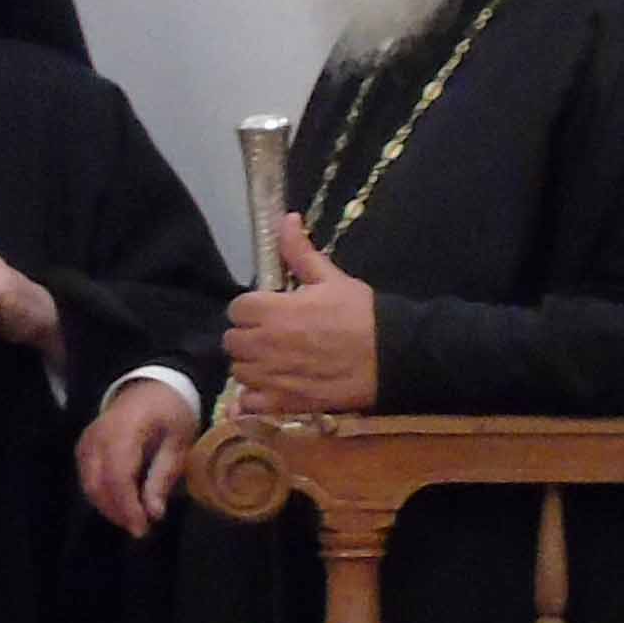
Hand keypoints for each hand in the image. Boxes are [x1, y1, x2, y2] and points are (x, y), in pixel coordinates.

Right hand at [77, 374, 199, 535]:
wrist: (152, 386)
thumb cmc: (171, 411)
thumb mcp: (178, 442)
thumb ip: (163, 477)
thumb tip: (154, 513)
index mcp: (125, 430)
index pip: (117, 476)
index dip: (127, 507)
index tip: (142, 528)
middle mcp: (98, 436)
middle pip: (97, 484)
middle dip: (116, 512)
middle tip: (139, 529)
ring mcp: (87, 440)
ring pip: (88, 484)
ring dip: (108, 507)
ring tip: (132, 519)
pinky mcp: (84, 446)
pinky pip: (87, 477)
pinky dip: (101, 495)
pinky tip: (120, 503)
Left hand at [220, 215, 382, 414]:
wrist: (391, 357)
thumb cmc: (361, 315)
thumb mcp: (332, 278)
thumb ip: (300, 253)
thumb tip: (286, 219)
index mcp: (271, 311)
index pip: (237, 308)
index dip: (251, 308)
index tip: (268, 309)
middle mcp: (263, 344)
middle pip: (232, 340)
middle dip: (248, 335)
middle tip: (271, 334)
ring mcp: (270, 376)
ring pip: (239, 371)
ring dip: (251, 365)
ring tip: (274, 360)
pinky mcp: (282, 403)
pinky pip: (248, 403)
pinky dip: (254, 398)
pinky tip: (271, 388)